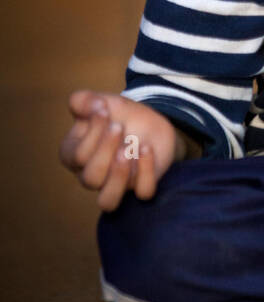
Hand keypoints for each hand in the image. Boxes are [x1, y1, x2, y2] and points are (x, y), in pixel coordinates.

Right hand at [59, 91, 181, 211]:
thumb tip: (90, 105)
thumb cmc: (118, 116)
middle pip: (90, 179)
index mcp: (75, 155)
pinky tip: (147, 149)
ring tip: (129, 148)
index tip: (105, 109)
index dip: (92, 131)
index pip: (75, 155)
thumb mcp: (101, 102)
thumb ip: (85, 100)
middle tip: (118, 127)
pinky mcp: (141, 184)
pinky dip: (146, 172)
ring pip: (108, 201)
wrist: (149, 122)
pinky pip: (142, 192)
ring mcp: (117, 183)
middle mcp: (92, 175)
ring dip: (118, 175)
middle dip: (105, 150)